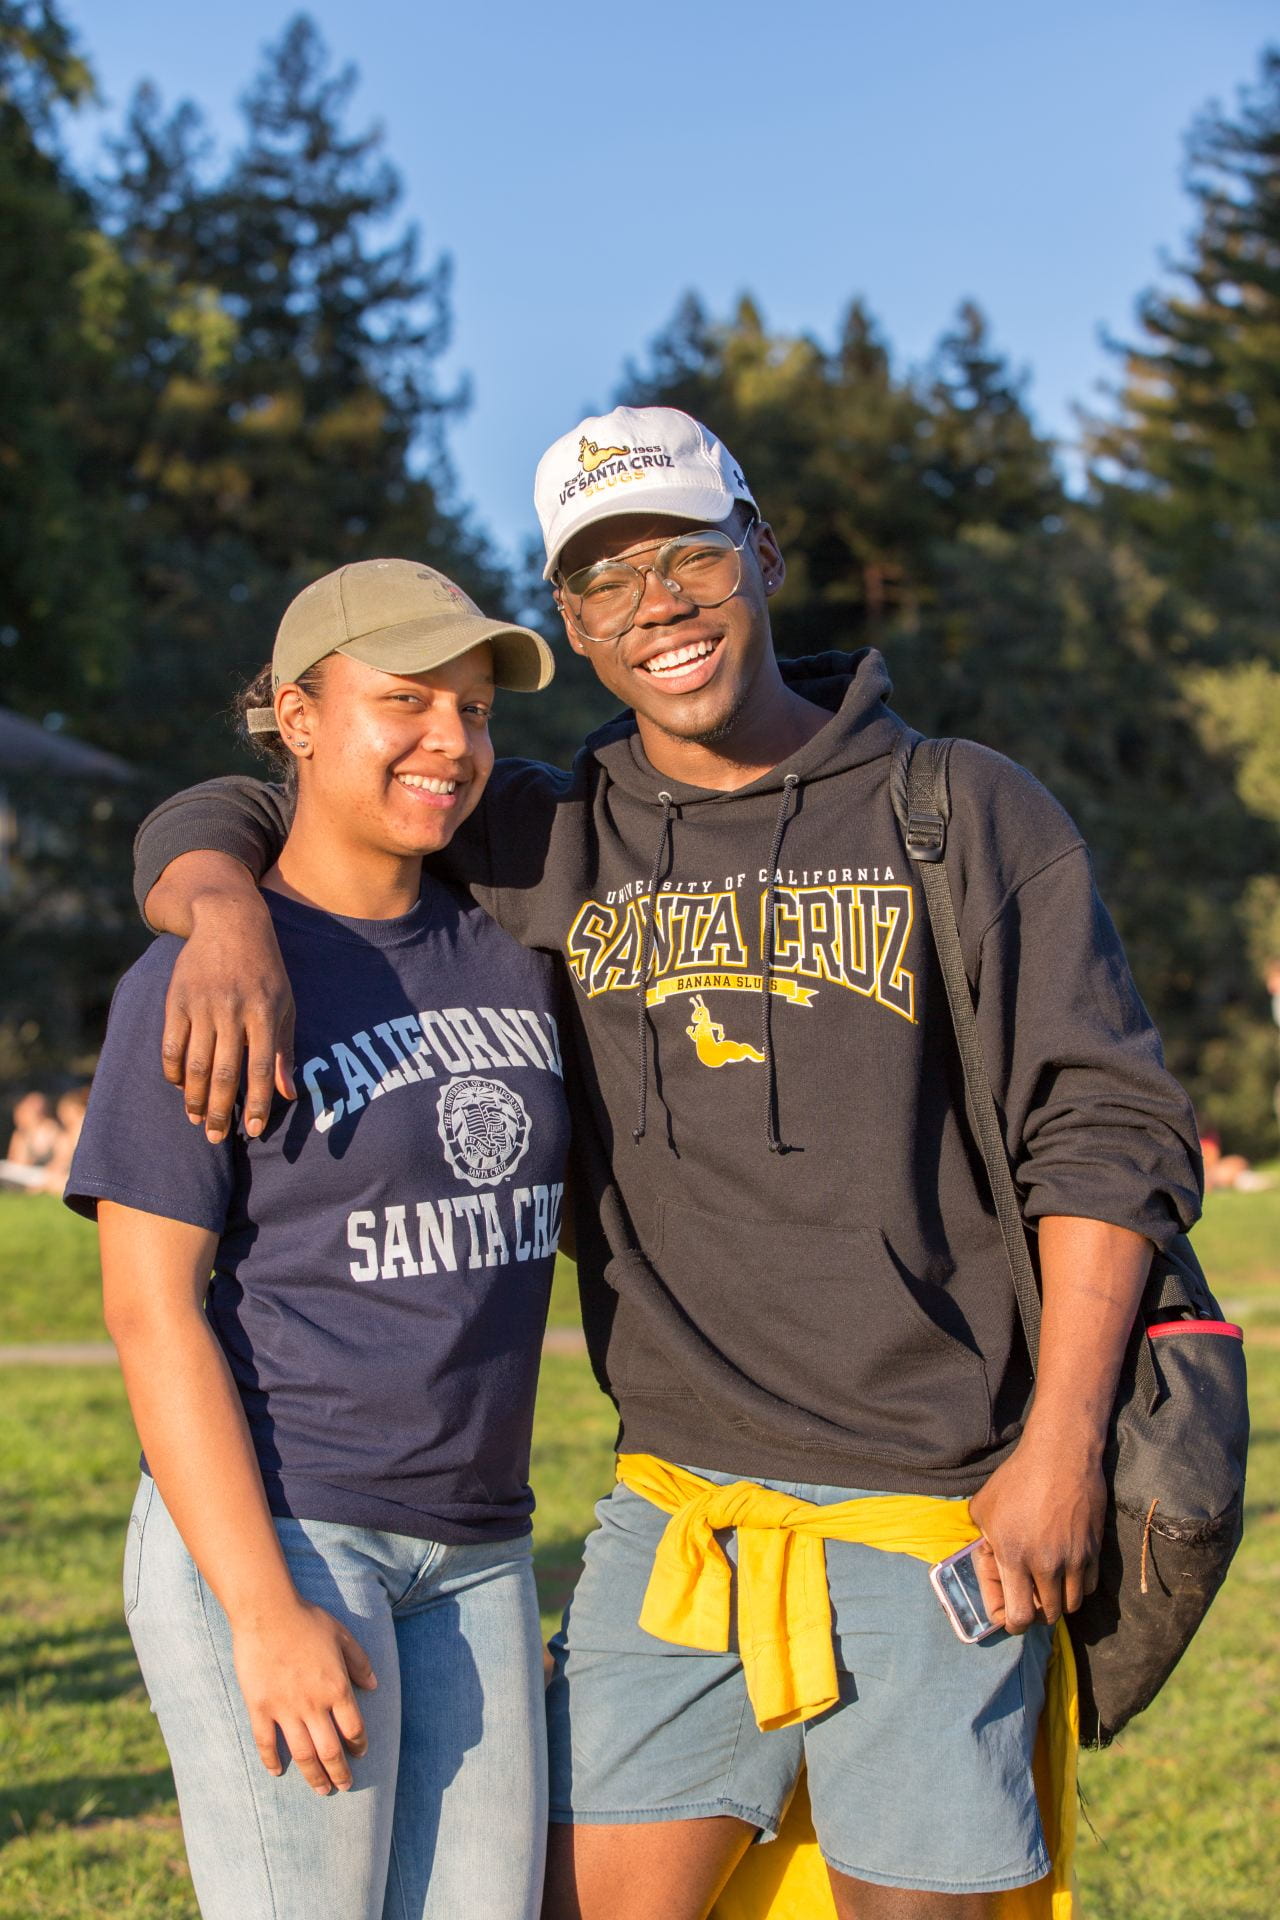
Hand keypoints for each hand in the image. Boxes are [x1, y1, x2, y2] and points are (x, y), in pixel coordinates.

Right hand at [162, 891, 295, 1142]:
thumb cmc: (266, 969)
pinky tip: (180, 1086)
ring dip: (194, 1098)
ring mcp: (202, 1005)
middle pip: (224, 1073)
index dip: (258, 1103)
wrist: (229, 921)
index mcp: (264, 1013)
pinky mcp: (177, 999)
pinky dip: (174, 1070)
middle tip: (217, 1138)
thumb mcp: (284, 1003)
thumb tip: (288, 1095)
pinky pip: (171, 1045)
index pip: (261, 1069)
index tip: (254, 1131)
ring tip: (197, 1120)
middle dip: (220, 1111)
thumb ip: (283, 1049)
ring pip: (195, 1064)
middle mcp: (232, 1010)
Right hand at [232, 1600, 377, 1794]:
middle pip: (330, 1750)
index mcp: (337, 1687)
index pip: (353, 1728)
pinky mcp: (260, 1708)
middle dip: (339, 1773)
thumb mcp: (343, 1635)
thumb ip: (360, 1663)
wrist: (267, 1612)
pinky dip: (272, 1760)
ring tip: (321, 1790)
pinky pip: (266, 1743)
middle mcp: (313, 1704)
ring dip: (314, 1776)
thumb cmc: (307, 1620)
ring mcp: (285, 1709)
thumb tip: (375, 1686)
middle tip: (343, 1786)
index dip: (358, 1745)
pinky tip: (277, 1773)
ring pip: (303, 1754)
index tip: (359, 1753)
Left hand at [968, 1424, 1105, 1632]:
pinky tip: (1067, 1572)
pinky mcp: (1094, 1550)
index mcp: (1014, 1556)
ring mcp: (1074, 1559)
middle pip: (1049, 1614)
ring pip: (1072, 1605)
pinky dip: (1078, 1587)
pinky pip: (1088, 1586)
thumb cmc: (1016, 1479)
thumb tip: (987, 1565)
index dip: (1014, 1624)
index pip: (1019, 1616)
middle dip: (1037, 1613)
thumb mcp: (983, 1508)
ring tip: (1050, 1588)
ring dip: (1060, 1602)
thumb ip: (983, 1542)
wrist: (1060, 1456)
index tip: (1012, 1619)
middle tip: (1031, 1600)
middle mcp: (1046, 1564)